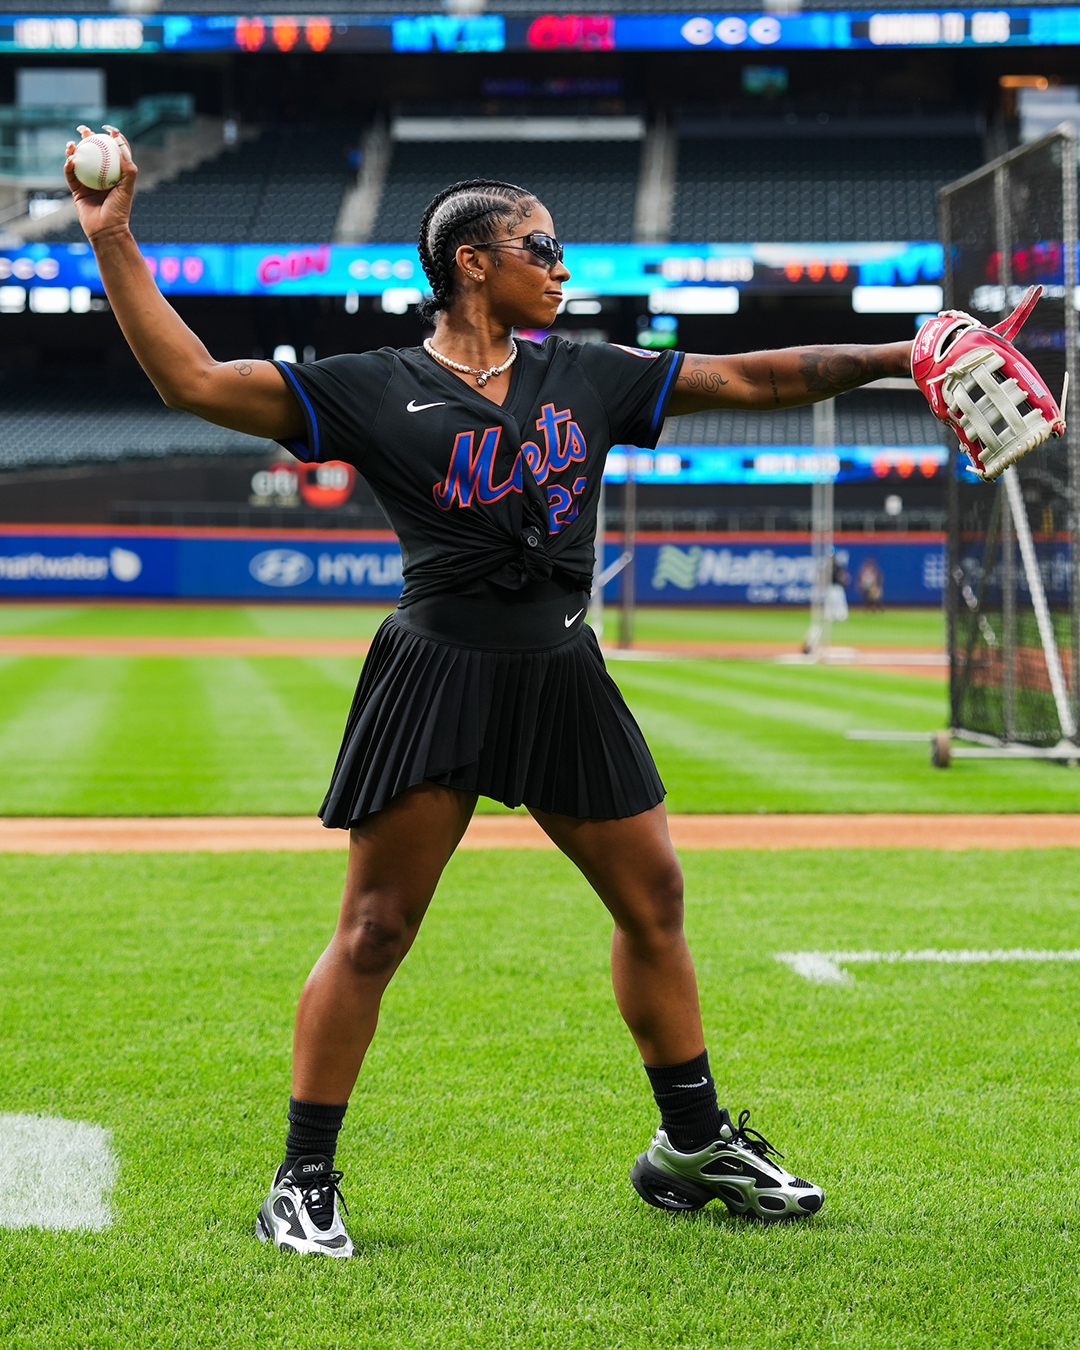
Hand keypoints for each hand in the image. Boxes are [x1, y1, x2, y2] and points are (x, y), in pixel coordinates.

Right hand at [63, 124, 136, 242]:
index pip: (112, 153)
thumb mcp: (127, 188)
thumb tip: (122, 147)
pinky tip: (70, 158)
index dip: (110, 139)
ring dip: (74, 150)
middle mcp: (100, 176)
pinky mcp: (76, 190)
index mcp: (114, 175)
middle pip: (93, 153)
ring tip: (74, 142)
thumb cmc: (120, 210)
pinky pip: (70, 175)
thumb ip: (128, 169)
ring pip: (79, 161)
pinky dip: (69, 166)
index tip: (108, 130)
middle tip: (85, 130)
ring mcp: (87, 182)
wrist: (106, 230)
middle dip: (88, 138)